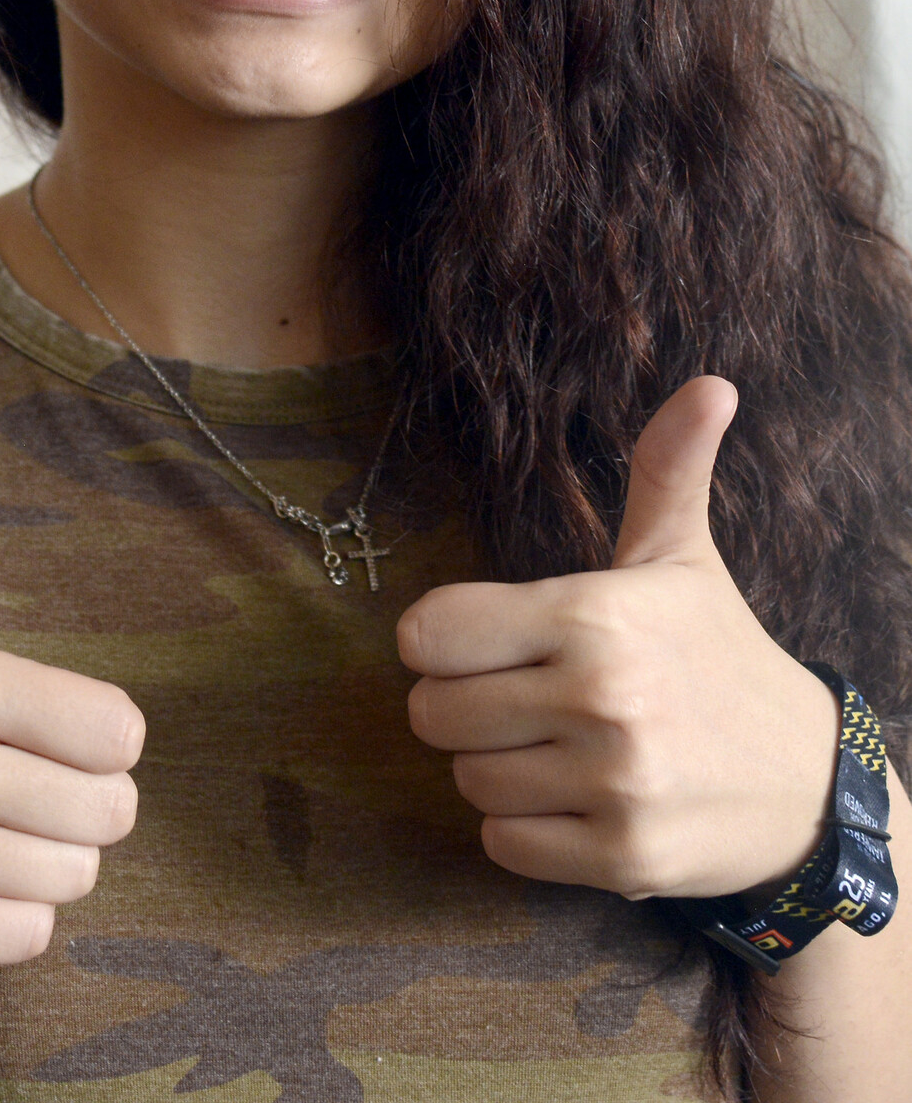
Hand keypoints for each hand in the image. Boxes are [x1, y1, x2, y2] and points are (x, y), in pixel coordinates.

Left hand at [398, 377, 839, 900]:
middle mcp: (600, 698)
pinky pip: (503, 844)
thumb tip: (710, 384)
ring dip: (495, 768)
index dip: (439, 640)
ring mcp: (613, 783)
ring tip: (553, 747)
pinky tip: (572, 797)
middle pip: (434, 713)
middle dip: (461, 705)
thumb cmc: (719, 655)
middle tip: (517, 697)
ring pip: (467, 782)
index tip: (475, 642)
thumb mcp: (684, 556)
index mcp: (595, 614)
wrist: (808, 784)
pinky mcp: (621, 858)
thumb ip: (669, 467)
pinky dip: (523, 829)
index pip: (433, 633)